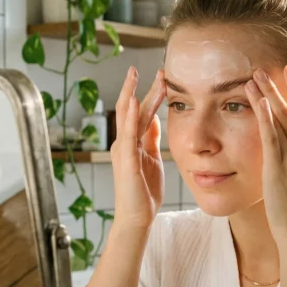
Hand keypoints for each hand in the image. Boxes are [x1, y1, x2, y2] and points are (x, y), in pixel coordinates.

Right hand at [111, 67, 166, 229]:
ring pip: (127, 116)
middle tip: (155, 68)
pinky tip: (135, 101)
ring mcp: (122, 151)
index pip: (142, 111)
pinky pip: (128, 135)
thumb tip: (154, 119)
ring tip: (136, 74)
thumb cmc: (144, 191)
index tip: (164, 77)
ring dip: (133, 94)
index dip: (152, 93)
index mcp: (131, 142)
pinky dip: (131, 118)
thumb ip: (150, 139)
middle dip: (141, 87)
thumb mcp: (152, 158)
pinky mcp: (125, 161)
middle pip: (131, 108)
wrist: (137, 217)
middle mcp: (123, 143)